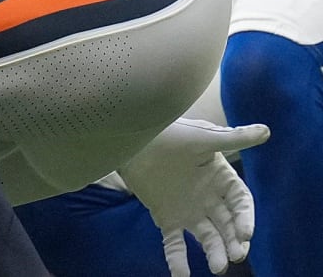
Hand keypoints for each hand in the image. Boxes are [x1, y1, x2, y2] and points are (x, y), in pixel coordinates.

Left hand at [118, 118, 269, 276]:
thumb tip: (265, 131)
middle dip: (234, 241)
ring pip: (208, 238)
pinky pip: (175, 244)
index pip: (241, 204)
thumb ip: (232, 138)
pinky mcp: (167, 218)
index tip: (245, 234)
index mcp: (221, 179)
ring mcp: (189, 210)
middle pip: (228, 225)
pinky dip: (178, 261)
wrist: (130, 138)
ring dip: (215, 253)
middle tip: (236, 255)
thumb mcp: (201, 136)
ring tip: (218, 268)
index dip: (246, 219)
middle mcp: (209, 198)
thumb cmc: (167, 132)